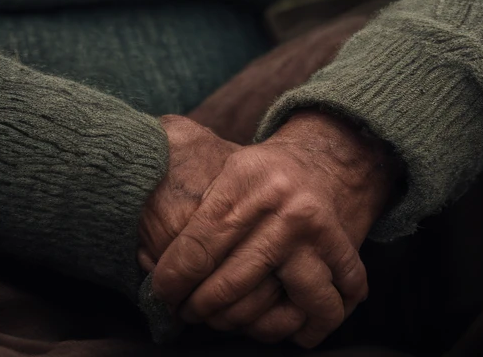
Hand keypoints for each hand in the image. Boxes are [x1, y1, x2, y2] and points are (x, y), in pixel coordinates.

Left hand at [152, 110, 399, 347]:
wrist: (327, 154)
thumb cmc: (261, 170)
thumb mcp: (220, 161)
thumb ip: (184, 197)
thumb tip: (141, 254)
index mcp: (245, 177)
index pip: (197, 245)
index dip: (172, 280)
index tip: (161, 293)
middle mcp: (282, 205)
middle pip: (229, 283)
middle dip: (199, 307)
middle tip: (188, 310)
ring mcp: (315, 232)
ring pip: (274, 307)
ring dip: (244, 325)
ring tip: (227, 319)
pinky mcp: (341, 252)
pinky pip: (327, 307)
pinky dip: (306, 327)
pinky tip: (283, 322)